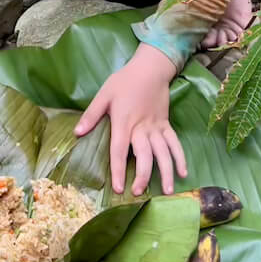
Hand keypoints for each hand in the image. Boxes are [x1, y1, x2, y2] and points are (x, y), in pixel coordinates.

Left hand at [75, 43, 186, 196]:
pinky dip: (180, 157)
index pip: (119, 150)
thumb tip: (77, 133)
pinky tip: (183, 173)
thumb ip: (91, 115)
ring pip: (164, 152)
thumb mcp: (104, 94)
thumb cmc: (124, 81)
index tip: (119, 188)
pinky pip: (175, 143)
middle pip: (144, 155)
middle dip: (143, 176)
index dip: (118, 170)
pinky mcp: (166, 124)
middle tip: (138, 193)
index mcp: (123, 121)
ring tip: (168, 192)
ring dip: (167, 172)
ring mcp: (156, 126)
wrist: (150, 68)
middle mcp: (141, 127)